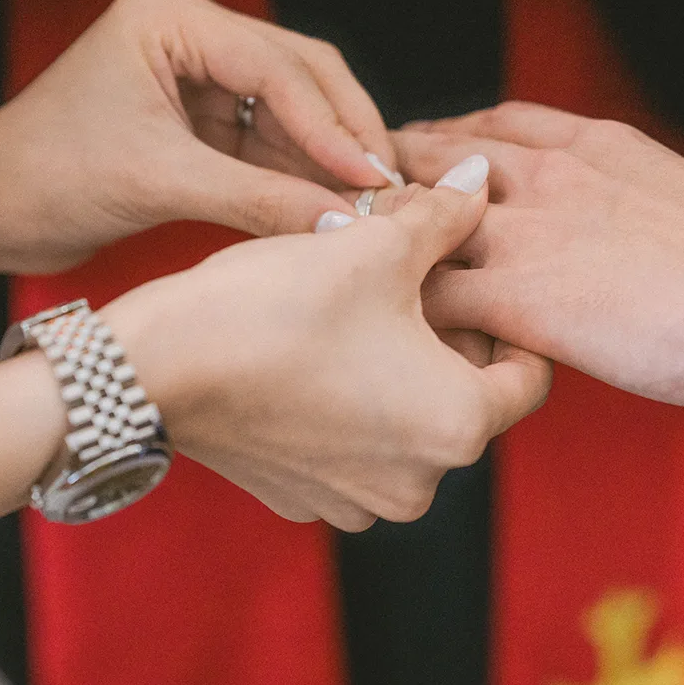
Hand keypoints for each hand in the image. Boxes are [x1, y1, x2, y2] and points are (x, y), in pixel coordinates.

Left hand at [0, 0, 397, 273]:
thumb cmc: (42, 177)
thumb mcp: (158, 183)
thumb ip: (259, 198)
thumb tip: (344, 225)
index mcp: (170, 14)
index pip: (276, 65)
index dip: (332, 126)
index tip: (374, 177)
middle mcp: (189, 30)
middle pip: (299, 75)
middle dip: (343, 135)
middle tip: (390, 190)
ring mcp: (197, 74)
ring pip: (290, 112)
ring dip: (327, 160)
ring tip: (373, 208)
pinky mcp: (197, 119)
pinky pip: (267, 143)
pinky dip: (299, 176)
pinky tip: (334, 207)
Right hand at [99, 156, 552, 530]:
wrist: (155, 369)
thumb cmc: (273, 308)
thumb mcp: (372, 246)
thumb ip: (442, 217)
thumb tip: (478, 183)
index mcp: (458, 427)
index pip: (528, 376)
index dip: (511, 318)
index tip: (479, 279)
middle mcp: (419, 484)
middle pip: (464, 399)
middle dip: (446, 337)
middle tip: (410, 278)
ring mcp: (357, 500)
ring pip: (407, 421)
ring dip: (397, 370)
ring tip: (358, 309)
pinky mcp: (304, 498)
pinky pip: (353, 446)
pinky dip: (348, 402)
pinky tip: (312, 351)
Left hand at [394, 102, 683, 410]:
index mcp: (596, 145)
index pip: (495, 123)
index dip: (448, 142)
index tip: (425, 160)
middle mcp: (550, 174)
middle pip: (434, 157)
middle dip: (396, 183)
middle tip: (369, 213)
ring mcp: (529, 230)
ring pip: (414, 221)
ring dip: (387, 248)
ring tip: (365, 279)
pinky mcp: (520, 296)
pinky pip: (430, 300)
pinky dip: (412, 318)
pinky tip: (407, 341)